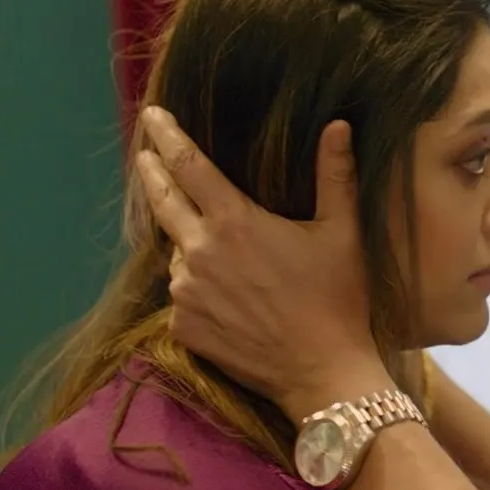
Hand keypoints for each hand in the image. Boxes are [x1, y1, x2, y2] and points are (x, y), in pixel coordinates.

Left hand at [133, 107, 388, 418]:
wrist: (324, 373)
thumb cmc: (339, 299)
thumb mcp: (344, 232)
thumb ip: (335, 175)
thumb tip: (338, 125)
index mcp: (235, 221)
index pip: (189, 165)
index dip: (167, 136)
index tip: (152, 115)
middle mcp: (199, 252)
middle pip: (163, 201)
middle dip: (153, 174)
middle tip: (146, 155)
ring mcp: (186, 293)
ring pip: (179, 254)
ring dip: (191, 245)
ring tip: (221, 252)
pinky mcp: (183, 327)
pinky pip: (183, 296)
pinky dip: (197, 289)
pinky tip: (227, 297)